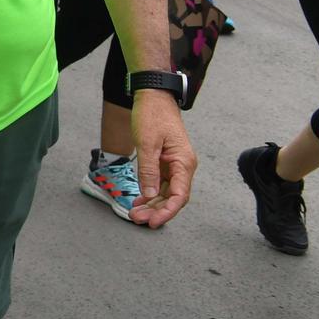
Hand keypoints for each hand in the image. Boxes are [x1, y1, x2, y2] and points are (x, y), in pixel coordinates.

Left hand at [128, 90, 196, 227]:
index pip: (179, 195)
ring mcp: (175, 165)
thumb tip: (151, 194)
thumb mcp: (147, 143)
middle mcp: (183, 166)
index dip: (167, 211)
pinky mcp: (166, 162)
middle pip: (173, 197)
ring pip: (167, 192)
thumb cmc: (152, 115)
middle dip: (156, 211)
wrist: (154, 97)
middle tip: (136, 218)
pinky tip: (140, 200)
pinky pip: (161, 183)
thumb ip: (148, 170)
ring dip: (152, 204)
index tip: (152, 222)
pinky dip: (151, 193)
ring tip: (135, 213)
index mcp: (184, 162)